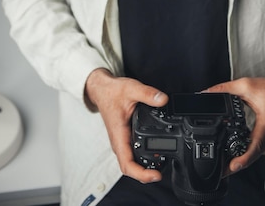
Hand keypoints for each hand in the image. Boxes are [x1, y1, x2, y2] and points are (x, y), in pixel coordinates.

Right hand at [85, 68, 167, 182]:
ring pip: (130, 162)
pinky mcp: (124, 138)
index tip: (155, 175)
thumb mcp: (131, 89)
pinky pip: (131, 154)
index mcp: (119, 135)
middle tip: (161, 173)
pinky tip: (153, 154)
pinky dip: (141, 158)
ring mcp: (121, 141)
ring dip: (143, 168)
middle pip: (129, 168)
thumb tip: (162, 100)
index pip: (127, 164)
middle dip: (144, 175)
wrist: (101, 89)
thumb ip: (148, 94)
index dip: (141, 174)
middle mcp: (119, 142)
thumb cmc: (112, 92)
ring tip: (159, 167)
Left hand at [206, 75, 264, 173]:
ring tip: (220, 164)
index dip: (242, 159)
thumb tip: (204, 93)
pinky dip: (243, 155)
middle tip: (217, 169)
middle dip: (233, 164)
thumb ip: (224, 89)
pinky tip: (231, 155)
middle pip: (250, 157)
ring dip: (237, 161)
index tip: (231, 167)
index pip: (254, 147)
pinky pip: (254, 153)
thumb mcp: (246, 85)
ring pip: (252, 157)